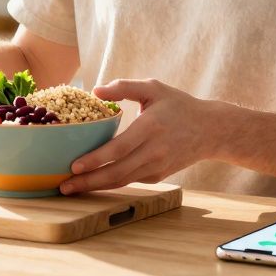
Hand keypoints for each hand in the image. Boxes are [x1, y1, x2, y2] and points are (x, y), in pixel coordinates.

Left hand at [59, 79, 220, 194]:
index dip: (96, 159)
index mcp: (150, 127)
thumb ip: (124, 87)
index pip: (119, 148)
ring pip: (122, 181)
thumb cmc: (179, 105)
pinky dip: (110, 184)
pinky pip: (130, 181)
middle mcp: (154, 151)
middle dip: (88, 182)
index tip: (74, 166)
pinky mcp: (158, 175)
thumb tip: (95, 90)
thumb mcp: (153, 88)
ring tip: (72, 189)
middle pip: (117, 172)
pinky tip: (92, 183)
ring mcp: (157, 167)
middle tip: (64, 186)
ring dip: (96, 187)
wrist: (210, 130)